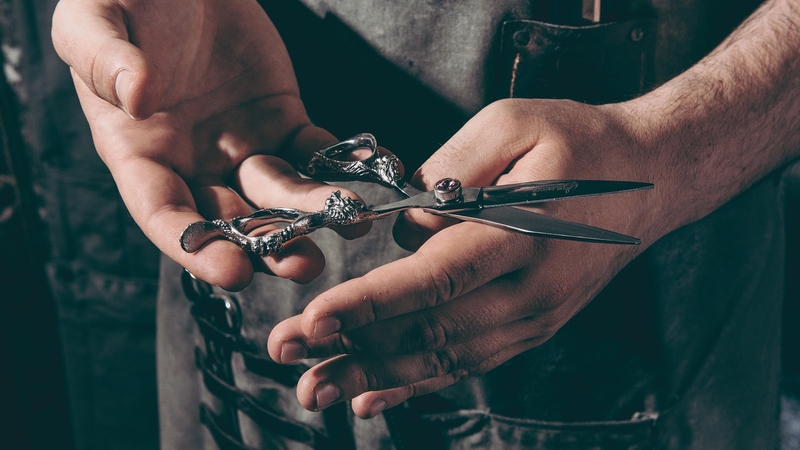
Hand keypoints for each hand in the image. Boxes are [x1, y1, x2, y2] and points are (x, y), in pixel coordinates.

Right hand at [52, 0, 368, 288]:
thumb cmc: (122, 0)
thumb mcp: (93, 23)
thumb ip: (106, 60)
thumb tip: (137, 98)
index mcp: (140, 155)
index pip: (164, 214)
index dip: (196, 247)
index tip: (232, 271)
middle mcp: (193, 163)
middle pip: (232, 219)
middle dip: (269, 246)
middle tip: (306, 265)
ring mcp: (242, 146)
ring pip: (280, 192)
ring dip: (315, 212)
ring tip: (352, 222)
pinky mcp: (282, 121)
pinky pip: (314, 149)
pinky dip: (343, 164)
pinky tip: (374, 173)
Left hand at [267, 99, 669, 417]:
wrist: (650, 181)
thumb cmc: (581, 144)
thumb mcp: (513, 124)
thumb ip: (451, 170)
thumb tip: (406, 227)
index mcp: (523, 237)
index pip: (436, 280)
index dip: (372, 305)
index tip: (315, 320)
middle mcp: (528, 293)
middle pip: (431, 332)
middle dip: (352, 348)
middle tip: (286, 355)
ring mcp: (531, 319)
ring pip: (443, 360)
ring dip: (374, 377)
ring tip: (314, 388)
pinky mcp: (528, 328)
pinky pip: (466, 364)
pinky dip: (415, 385)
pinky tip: (371, 398)